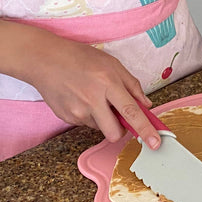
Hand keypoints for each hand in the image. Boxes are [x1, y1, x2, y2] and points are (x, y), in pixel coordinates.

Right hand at [27, 39, 162, 151]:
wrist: (46, 60)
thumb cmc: (81, 58)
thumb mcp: (112, 63)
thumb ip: (132, 85)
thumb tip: (146, 105)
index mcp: (108, 82)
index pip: (131, 111)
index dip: (145, 129)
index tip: (155, 143)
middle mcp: (93, 99)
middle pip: (114, 133)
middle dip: (119, 130)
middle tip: (115, 114)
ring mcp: (77, 111)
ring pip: (100, 128)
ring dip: (102, 118)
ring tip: (91, 97)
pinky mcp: (67, 117)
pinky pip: (86, 124)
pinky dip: (88, 115)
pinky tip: (79, 98)